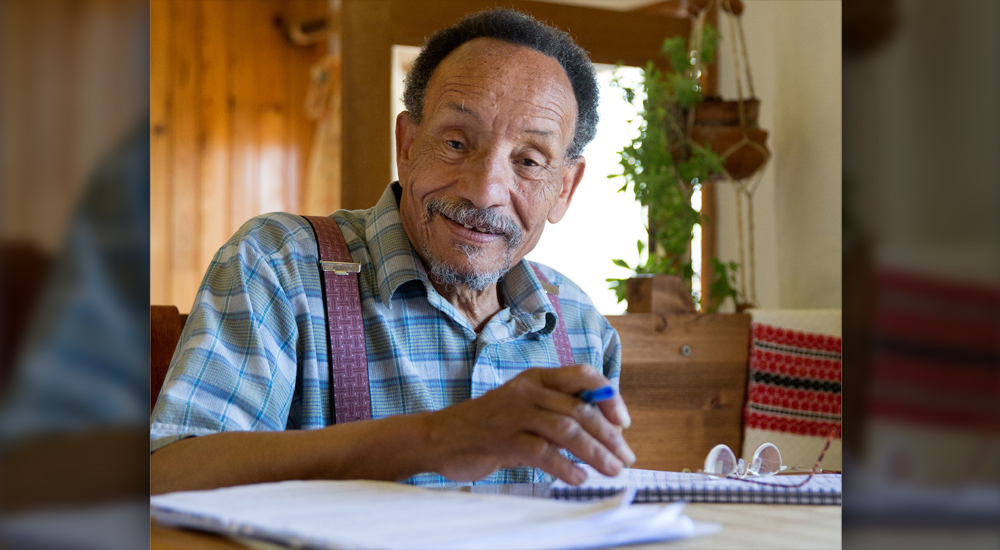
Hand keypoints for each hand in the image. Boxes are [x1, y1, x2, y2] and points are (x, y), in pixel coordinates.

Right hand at [424, 365, 635, 483]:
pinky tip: (579, 478)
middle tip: (626, 457)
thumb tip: (603, 429)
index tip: (623, 422)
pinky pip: (543, 452)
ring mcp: (515, 414)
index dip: (609, 396)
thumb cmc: (488, 425)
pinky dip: (566, 466)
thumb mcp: (523, 407)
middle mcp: (528, 391)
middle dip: (609, 435)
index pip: (583, 375)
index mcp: (536, 378)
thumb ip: (556, 411)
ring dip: (596, 452)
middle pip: (581, 409)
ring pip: (567, 430)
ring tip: (612, 470)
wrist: (439, 436)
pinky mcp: (503, 440)